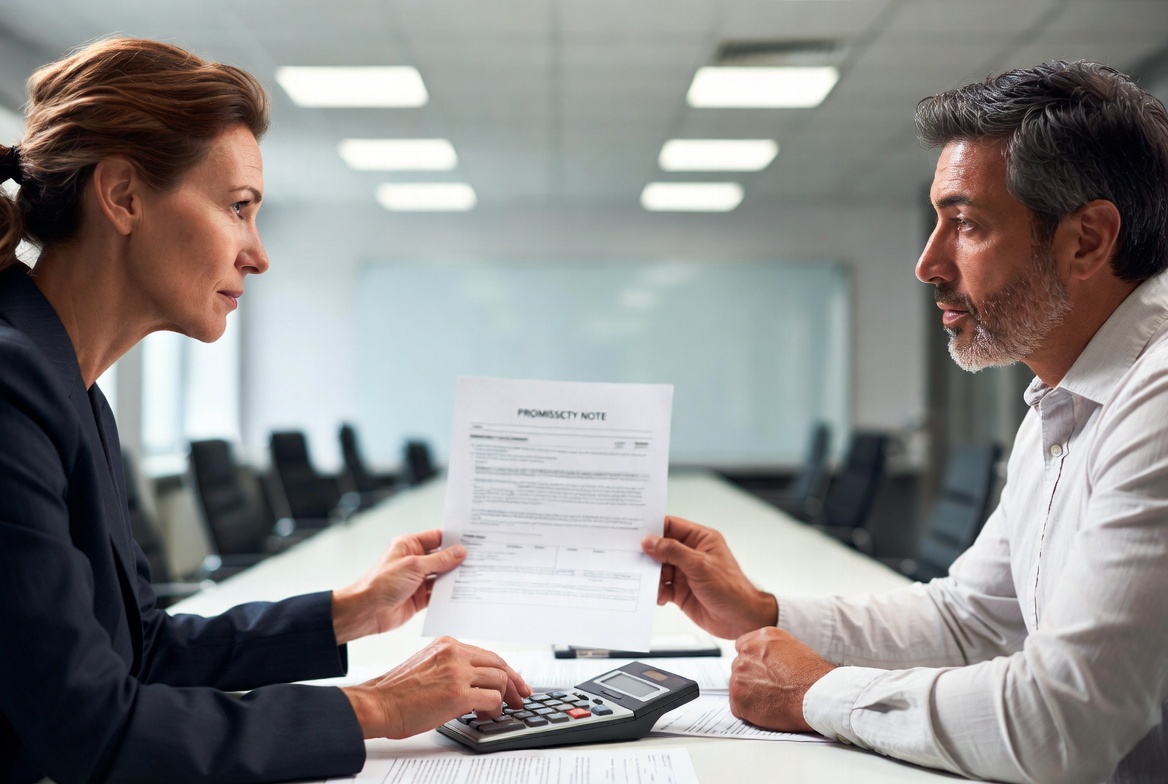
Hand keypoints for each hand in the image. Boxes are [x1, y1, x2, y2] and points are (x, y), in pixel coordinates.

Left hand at [332, 529, 464, 643]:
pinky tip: (464, 592)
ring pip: (442, 576)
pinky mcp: (420, 597)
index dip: (454, 539)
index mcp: (410, 545)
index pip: (437, 538)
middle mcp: (415, 561)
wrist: (366, 611)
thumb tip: (460, 552)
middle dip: (458, 559)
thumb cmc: (382, 583)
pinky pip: (439, 593)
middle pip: (442, 557)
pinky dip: (450, 593)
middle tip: (480, 558)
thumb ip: (439, 560)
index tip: (473, 539)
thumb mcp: (414, 566)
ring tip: (477, 574)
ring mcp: (418, 579)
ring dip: (456, 577)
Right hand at [341, 637, 531, 738]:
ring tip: (501, 710)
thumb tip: (475, 683)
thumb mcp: (427, 665)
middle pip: (498, 663)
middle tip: (521, 696)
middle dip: (514, 682)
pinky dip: (495, 709)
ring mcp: (458, 672)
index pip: (486, 654)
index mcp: (447, 644)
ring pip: (499, 679)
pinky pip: (492, 699)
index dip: (504, 669)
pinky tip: (488, 716)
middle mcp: (454, 653)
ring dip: (505, 698)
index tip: (513, 681)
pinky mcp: (458, 693)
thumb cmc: (397, 692)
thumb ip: (451, 667)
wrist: (378, 704)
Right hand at [641, 515, 776, 638]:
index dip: (653, 528)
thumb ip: (673, 551)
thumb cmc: (731, 589)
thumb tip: (650, 541)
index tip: (634, 531)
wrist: (740, 620)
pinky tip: (658, 596)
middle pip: (661, 548)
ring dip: (650, 575)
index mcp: (700, 539)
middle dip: (647, 554)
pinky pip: (660, 587)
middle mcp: (691, 554)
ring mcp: (684, 572)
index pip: (671, 526)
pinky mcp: (679, 590)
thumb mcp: (700, 565)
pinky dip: (656, 591)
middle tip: (631, 557)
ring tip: (646, 581)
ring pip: (658, 568)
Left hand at [729, 627, 834, 732]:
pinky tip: (768, 711)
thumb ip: (773, 651)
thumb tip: (767, 661)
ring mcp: (740, 674)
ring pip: (738, 686)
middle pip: (740, 667)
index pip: (743, 647)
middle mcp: (747, 651)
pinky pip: (738, 706)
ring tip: (773, 701)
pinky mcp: (738, 697)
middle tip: (770, 689)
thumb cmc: (814, 677)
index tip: (761, 672)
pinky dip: (750, 712)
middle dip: (751, 678)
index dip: (753, 662)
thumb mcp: (794, 648)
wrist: (817, 695)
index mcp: (761, 637)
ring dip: (750, 695)